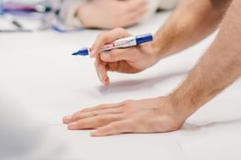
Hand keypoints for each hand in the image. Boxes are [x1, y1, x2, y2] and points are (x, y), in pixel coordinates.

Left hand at [62, 96, 186, 135]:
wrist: (174, 106)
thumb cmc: (161, 109)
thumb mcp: (141, 109)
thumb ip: (130, 113)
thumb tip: (120, 119)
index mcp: (125, 106)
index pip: (101, 108)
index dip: (86, 112)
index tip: (74, 115)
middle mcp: (123, 109)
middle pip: (97, 113)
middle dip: (80, 117)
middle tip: (66, 120)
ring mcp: (128, 116)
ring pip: (102, 119)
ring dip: (85, 122)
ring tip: (72, 125)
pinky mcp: (134, 124)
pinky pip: (116, 127)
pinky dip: (103, 130)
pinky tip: (94, 133)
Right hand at [75, 0, 148, 29]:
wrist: (88, 16)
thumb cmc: (96, 4)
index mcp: (121, 7)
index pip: (135, 4)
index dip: (141, 0)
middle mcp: (122, 16)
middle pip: (137, 11)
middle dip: (143, 6)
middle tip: (148, 2)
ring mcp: (120, 22)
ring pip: (135, 18)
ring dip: (141, 13)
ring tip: (146, 9)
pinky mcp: (117, 25)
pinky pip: (130, 23)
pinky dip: (136, 19)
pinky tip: (138, 17)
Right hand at [88, 27, 159, 84]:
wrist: (149, 57)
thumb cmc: (145, 52)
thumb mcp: (134, 53)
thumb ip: (119, 53)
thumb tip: (103, 56)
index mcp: (118, 35)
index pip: (103, 38)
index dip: (96, 46)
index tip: (93, 55)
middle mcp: (111, 42)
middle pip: (98, 51)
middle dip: (98, 63)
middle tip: (103, 75)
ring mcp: (110, 52)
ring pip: (99, 61)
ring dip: (100, 71)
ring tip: (105, 81)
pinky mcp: (110, 61)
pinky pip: (102, 67)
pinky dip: (102, 74)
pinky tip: (106, 81)